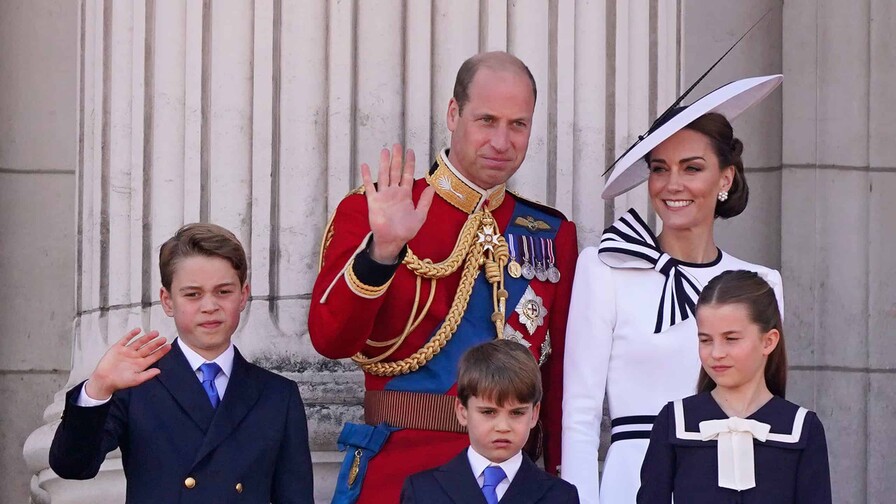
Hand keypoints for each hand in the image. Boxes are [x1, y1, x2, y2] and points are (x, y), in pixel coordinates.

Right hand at [85, 329, 170, 399]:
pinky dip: (131, 335)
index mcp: (140, 364)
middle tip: (164, 338)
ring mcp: (127, 352)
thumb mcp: (135, 380)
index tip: (169, 346)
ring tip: (155, 333)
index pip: (153, 356)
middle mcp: (135, 357)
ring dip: (146, 338)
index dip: (161, 351)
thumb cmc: (119, 382)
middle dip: (156, 343)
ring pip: (139, 342)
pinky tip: (138, 330)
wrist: (103, 380)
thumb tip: (159, 371)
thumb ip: (147, 375)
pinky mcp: (118, 348)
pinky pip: (125, 339)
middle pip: (148, 348)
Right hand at [361, 144, 434, 262]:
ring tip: (384, 151)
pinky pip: (369, 186)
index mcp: (405, 194)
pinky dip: (366, 176)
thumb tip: (432, 187)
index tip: (410, 151)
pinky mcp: (373, 201)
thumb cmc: (406, 230)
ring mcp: (383, 195)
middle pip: (395, 171)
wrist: (392, 241)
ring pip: (383, 175)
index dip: (409, 163)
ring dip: (384, 163)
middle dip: (397, 158)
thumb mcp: (420, 216)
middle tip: (397, 145)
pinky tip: (365, 166)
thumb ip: (425, 201)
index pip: (408, 174)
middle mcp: (394, 192)